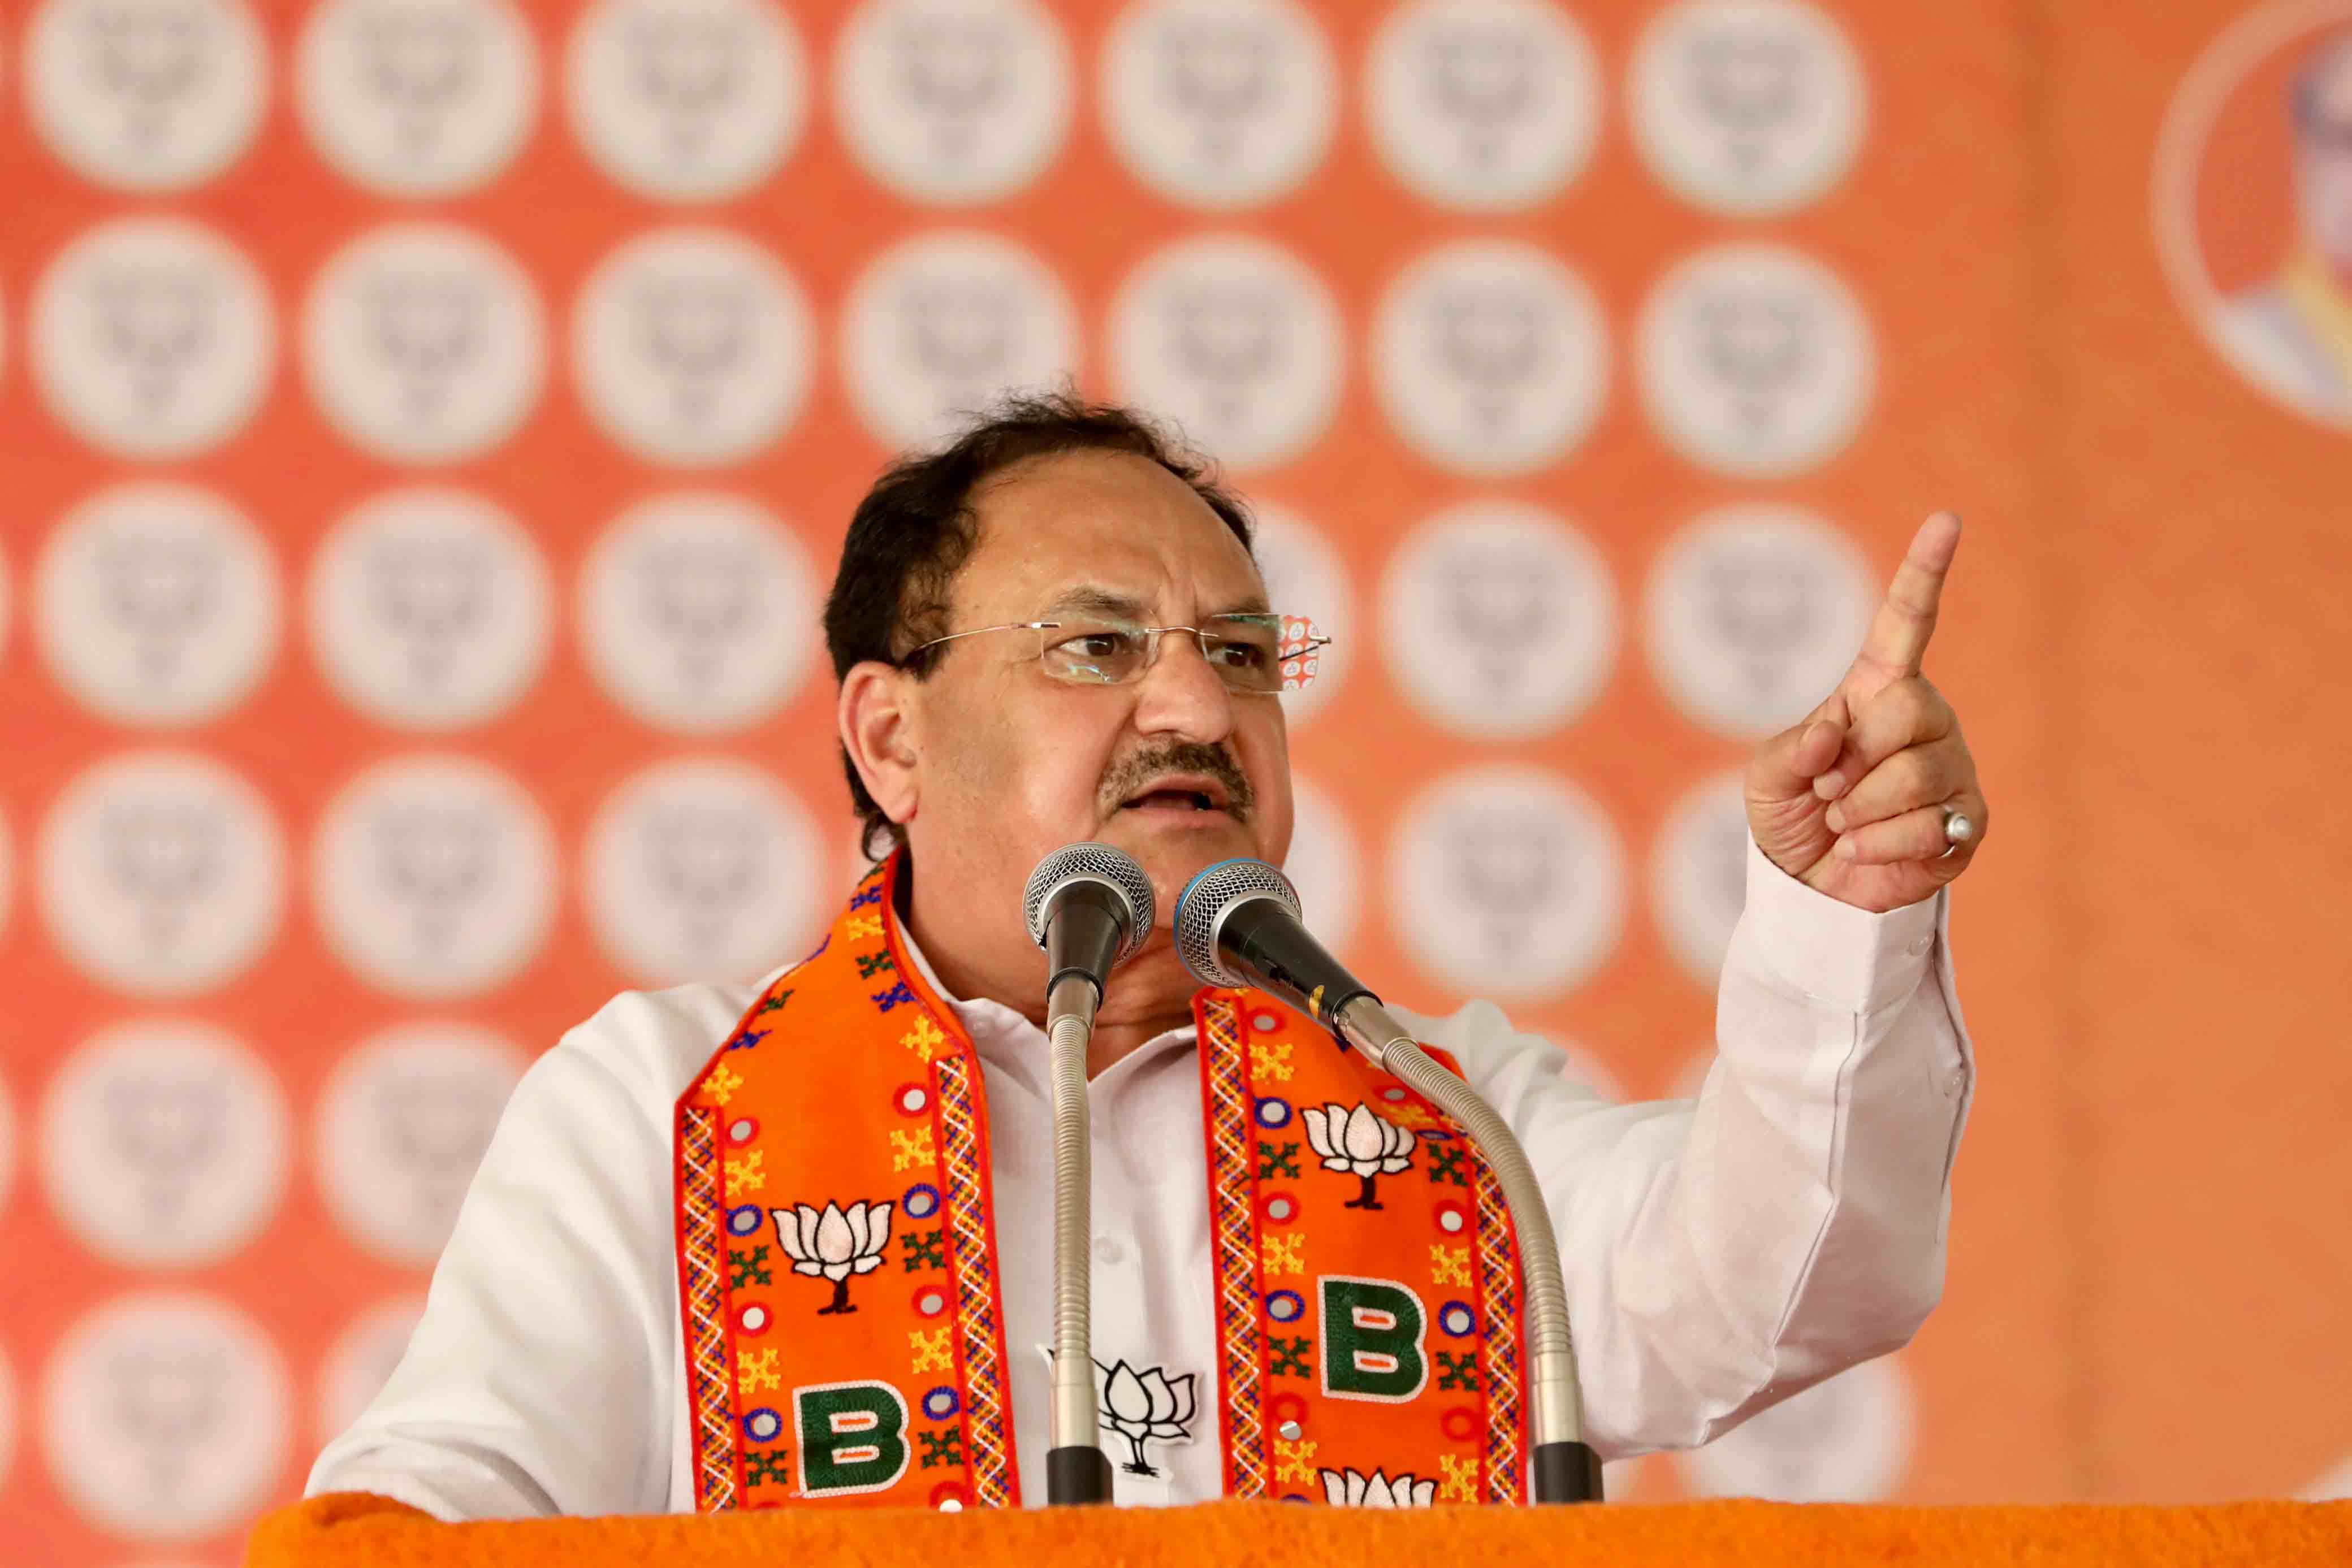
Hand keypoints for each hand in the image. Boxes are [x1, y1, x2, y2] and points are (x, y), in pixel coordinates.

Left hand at [1744, 512, 1986, 912]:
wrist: (1811, 883)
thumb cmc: (1792, 813)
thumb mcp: (1768, 777)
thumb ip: (1793, 750)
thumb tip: (1836, 736)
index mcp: (1877, 689)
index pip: (1907, 621)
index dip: (1925, 572)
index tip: (1945, 520)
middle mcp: (1925, 719)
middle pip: (1909, 712)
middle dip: (1854, 761)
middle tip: (1829, 790)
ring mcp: (1953, 768)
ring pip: (1918, 777)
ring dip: (1861, 811)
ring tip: (1844, 822)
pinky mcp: (1968, 822)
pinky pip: (1930, 828)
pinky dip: (1879, 847)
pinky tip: (1865, 850)